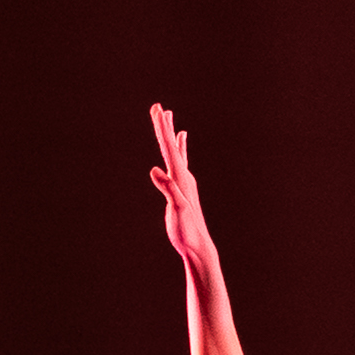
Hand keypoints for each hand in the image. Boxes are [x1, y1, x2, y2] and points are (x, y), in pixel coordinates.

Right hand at [146, 103, 218, 271]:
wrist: (199, 247)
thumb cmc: (187, 231)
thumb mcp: (177, 210)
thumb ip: (168, 189)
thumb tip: (155, 170)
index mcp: (181, 179)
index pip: (170, 148)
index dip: (162, 128)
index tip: (157, 109)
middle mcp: (185, 177)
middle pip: (173, 146)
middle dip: (164, 126)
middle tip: (159, 107)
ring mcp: (185, 183)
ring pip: (178, 153)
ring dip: (172, 136)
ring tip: (171, 119)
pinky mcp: (184, 191)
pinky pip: (181, 164)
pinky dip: (180, 152)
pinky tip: (181, 147)